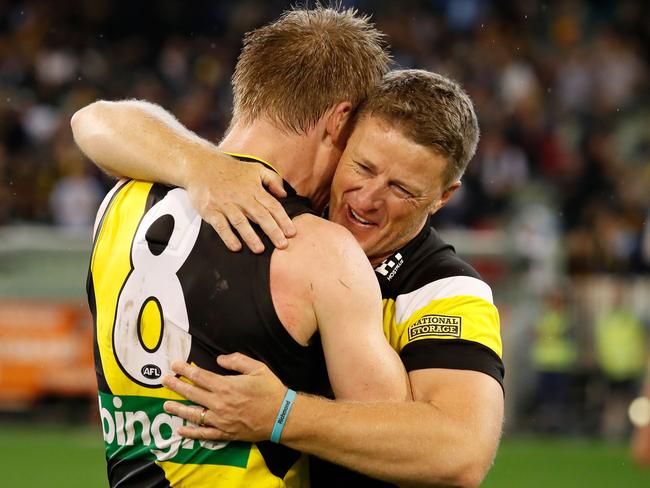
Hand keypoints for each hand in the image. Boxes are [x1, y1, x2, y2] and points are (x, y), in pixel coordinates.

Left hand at [161, 353, 287, 441]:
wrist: (282, 416)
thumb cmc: (271, 390)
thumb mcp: (257, 368)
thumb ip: (237, 361)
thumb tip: (220, 358)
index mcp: (226, 386)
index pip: (200, 376)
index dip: (185, 370)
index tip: (174, 365)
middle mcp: (220, 404)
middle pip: (193, 393)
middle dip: (176, 386)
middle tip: (164, 381)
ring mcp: (221, 420)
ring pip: (194, 414)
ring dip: (179, 409)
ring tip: (166, 405)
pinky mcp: (226, 433)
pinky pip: (205, 434)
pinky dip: (192, 433)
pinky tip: (181, 430)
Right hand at [185, 155, 295, 252]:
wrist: (201, 165)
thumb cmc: (231, 170)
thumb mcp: (255, 168)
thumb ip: (273, 179)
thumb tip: (284, 194)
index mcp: (254, 189)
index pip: (272, 205)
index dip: (283, 220)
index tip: (292, 233)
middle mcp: (241, 197)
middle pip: (260, 215)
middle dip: (272, 231)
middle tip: (282, 245)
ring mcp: (225, 204)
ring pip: (240, 222)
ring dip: (250, 236)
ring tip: (260, 250)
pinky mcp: (210, 210)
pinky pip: (220, 225)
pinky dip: (228, 236)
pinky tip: (236, 247)